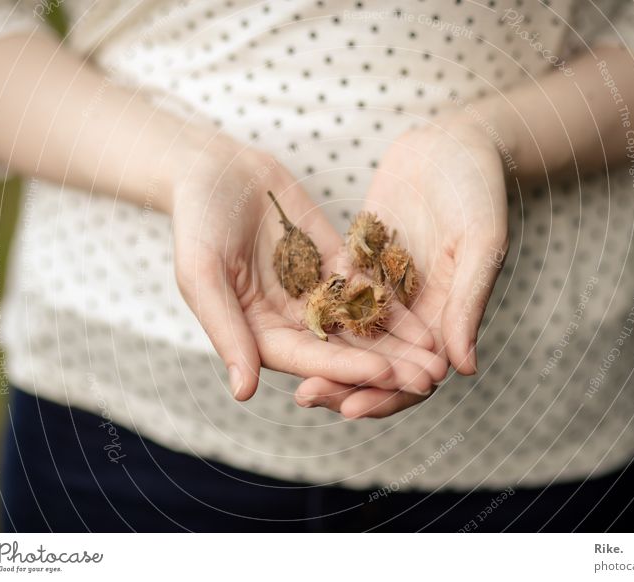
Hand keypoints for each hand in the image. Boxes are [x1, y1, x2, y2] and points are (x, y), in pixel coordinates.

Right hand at [169, 132, 446, 400]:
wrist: (214, 169)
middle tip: (428, 379)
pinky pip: (365, 286)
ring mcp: (313, 293)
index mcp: (257, 332)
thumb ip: (226, 331)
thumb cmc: (196, 220)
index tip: (385, 375)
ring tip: (437, 354)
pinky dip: (394, 301)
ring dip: (398, 342)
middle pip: (343, 351)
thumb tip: (243, 392)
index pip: (308, 359)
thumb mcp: (202, 274)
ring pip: (361, 324)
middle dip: (386, 366)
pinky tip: (426, 312)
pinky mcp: (332, 264)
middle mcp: (290, 320)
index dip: (346, 368)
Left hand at [296, 113, 508, 417]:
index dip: (386, 395)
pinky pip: (335, 291)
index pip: (414, 373)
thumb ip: (467, 302)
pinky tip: (284, 320)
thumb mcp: (479, 242)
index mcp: (446, 316)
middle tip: (306, 397)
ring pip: (351, 332)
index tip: (353, 408)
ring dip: (325, 354)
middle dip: (343, 383)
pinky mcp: (360, 259)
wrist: (455, 142)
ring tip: (290, 371)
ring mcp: (384, 285)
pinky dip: (317, 309)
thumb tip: (463, 369)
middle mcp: (413, 310)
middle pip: (375, 360)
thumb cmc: (478, 190)